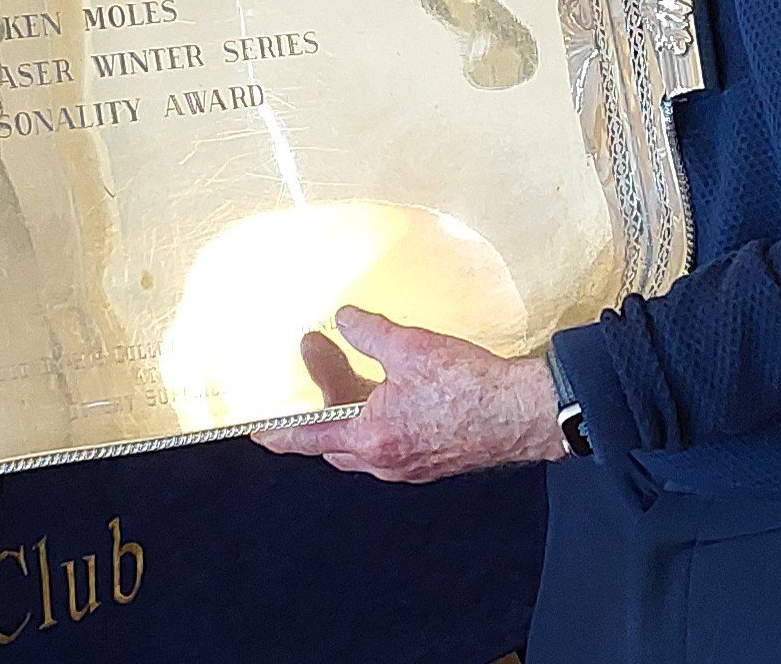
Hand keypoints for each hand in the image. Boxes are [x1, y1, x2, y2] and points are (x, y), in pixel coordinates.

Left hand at [251, 306, 563, 481]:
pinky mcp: (431, 456)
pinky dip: (377, 412)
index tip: (256, 432)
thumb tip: (345, 318)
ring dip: (351, 402)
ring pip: (363, 438)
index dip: (279, 433)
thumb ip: (369, 331)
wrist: (524, 412)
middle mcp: (387, 459)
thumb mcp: (409, 347)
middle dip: (321, 399)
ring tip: (353, 358)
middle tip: (316, 354)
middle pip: (334, 437)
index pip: (309, 438)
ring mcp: (410, 463)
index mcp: (373, 438)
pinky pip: (389, 438)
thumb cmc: (473, 388)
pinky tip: (389, 382)